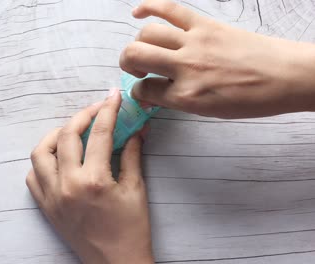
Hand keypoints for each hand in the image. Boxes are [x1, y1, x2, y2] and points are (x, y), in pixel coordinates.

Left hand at [26, 88, 153, 263]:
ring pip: (40, 153)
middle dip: (82, 116)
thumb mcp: (136, 189)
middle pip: (66, 135)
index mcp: (94, 180)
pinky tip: (58, 159)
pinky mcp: (45, 207)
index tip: (113, 97)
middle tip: (96, 110)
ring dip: (54, 136)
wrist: (115, 263)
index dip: (108, 110)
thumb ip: (132, 154)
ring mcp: (52, 196)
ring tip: (71, 131)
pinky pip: (33, 177)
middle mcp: (67, 185)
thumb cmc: (131, 229)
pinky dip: (42, 162)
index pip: (99, 133)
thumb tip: (137, 129)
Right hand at [120, 0, 314, 118]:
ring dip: (138, 43)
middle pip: (136, 55)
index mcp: (186, 96)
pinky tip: (138, 12)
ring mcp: (194, 43)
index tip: (144, 92)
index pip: (145, 91)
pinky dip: (149, 6)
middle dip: (127, 63)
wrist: (286, 76)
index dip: (140, 92)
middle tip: (136, 69)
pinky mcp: (205, 24)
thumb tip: (156, 92)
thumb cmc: (253, 98)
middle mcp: (185, 68)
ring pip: (148, 33)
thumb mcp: (209, 111)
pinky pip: (170, 9)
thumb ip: (178, 100)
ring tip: (143, 49)